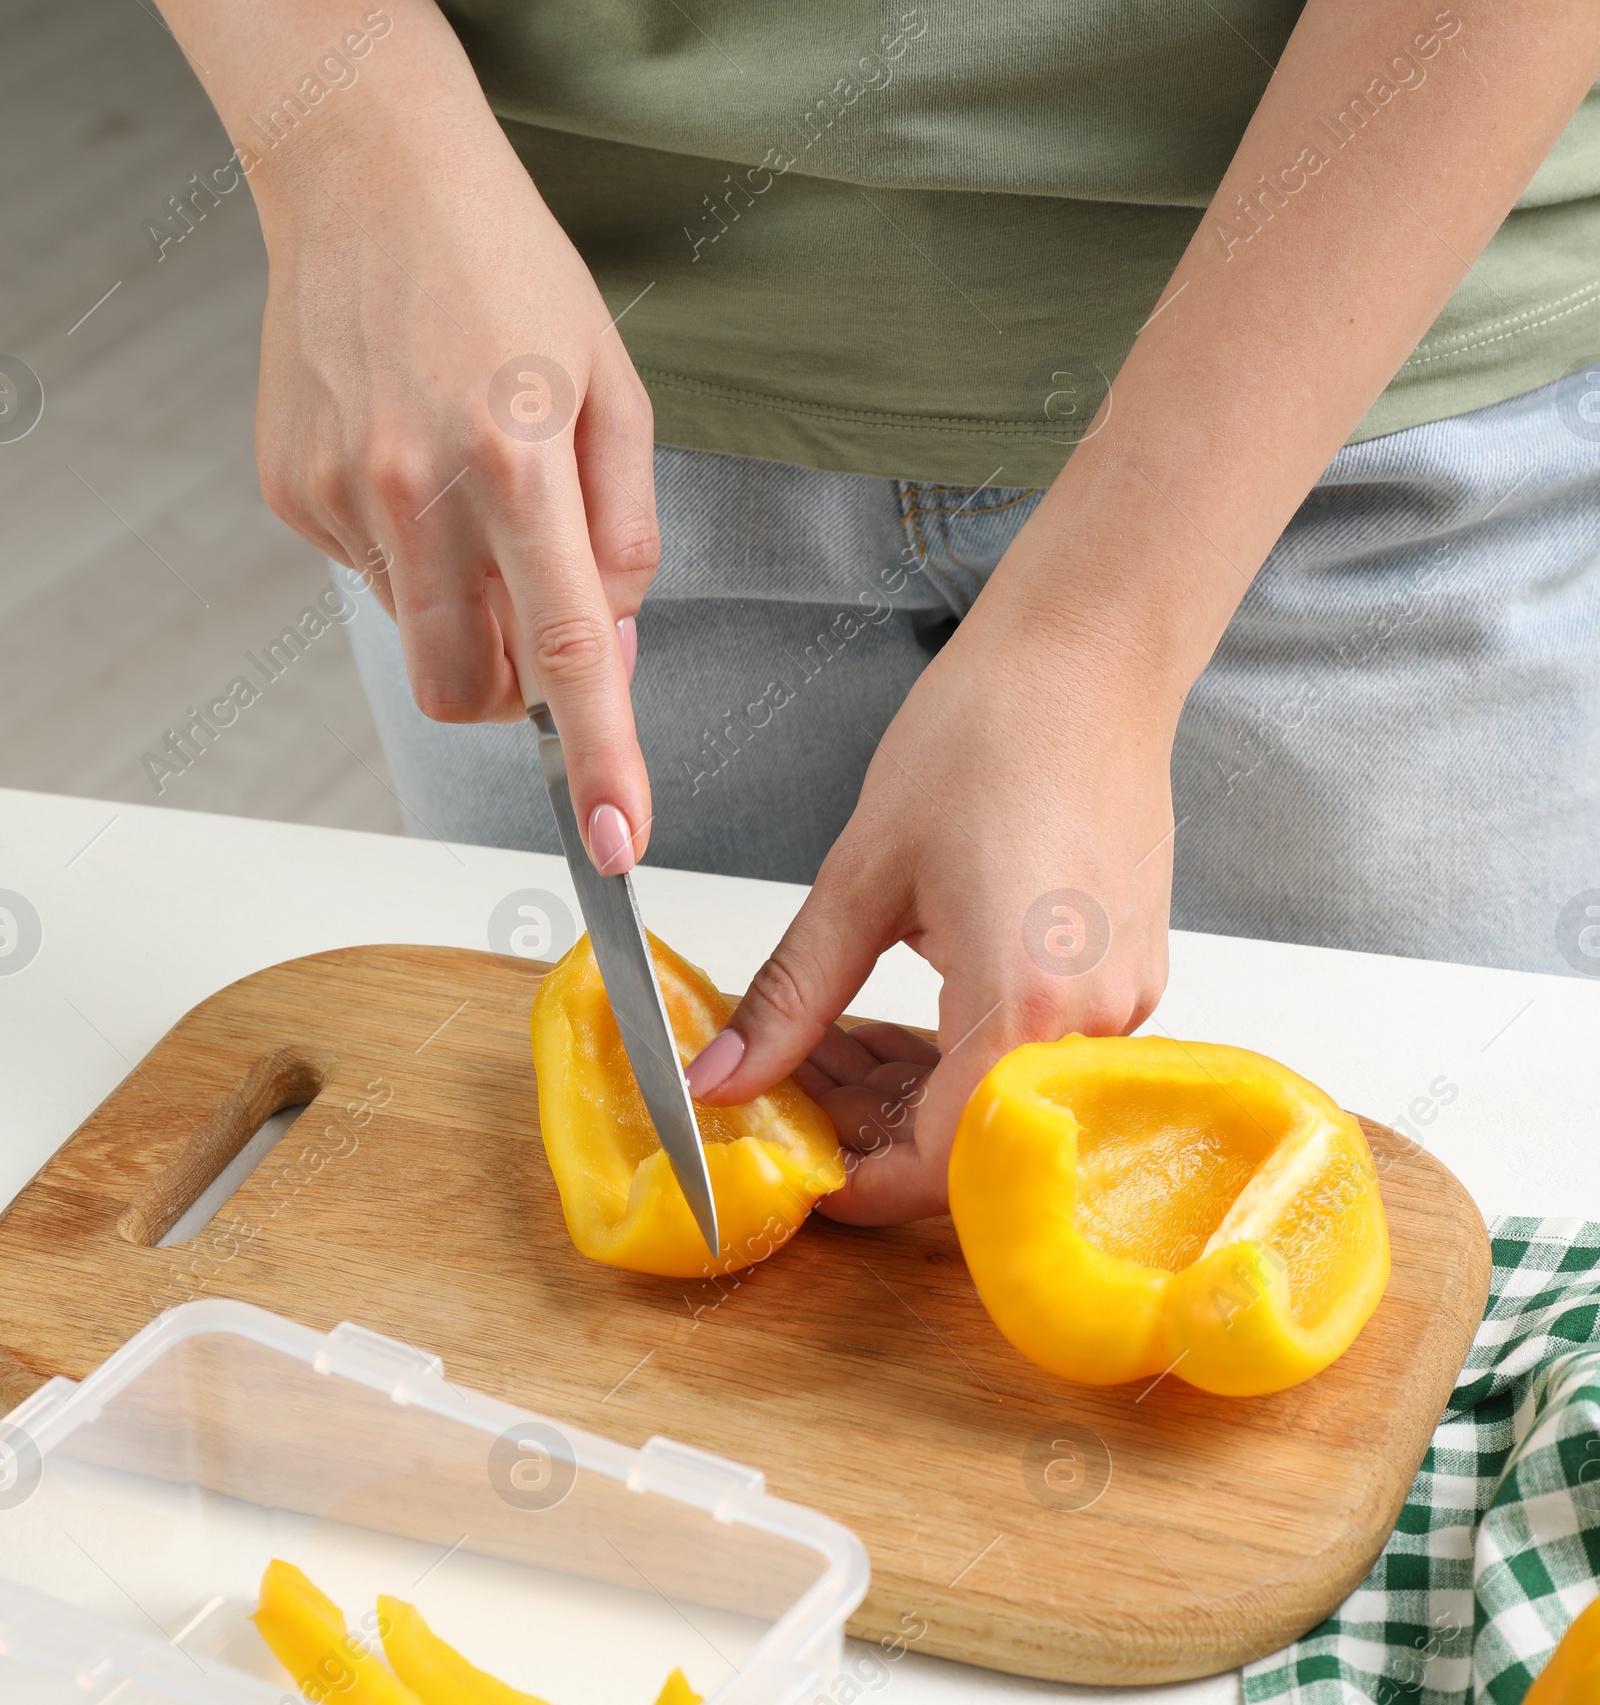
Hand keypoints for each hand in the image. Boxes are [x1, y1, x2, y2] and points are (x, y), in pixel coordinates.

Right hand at [248, 10, 655, 868]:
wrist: (368, 173)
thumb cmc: (507, 269)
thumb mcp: (614, 392)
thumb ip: (625, 539)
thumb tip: (613, 656)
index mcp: (515, 462)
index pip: (567, 654)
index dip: (600, 760)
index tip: (617, 839)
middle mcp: (419, 489)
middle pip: (469, 691)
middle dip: (516, 694)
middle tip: (540, 614)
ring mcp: (344, 496)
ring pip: (421, 642)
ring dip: (464, 612)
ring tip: (472, 494)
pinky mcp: (294, 493)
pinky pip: (371, 581)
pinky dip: (409, 554)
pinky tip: (415, 461)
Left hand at [685, 570, 1177, 1222]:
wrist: (1093, 656)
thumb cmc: (993, 732)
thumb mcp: (862, 876)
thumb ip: (791, 996)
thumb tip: (723, 1078)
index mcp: (1023, 1002)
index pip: (938, 1164)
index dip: (859, 1187)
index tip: (798, 1175)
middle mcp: (1091, 1023)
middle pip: (969, 1145)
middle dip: (868, 1133)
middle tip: (786, 1091)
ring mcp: (1119, 1004)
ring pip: (996, 1104)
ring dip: (905, 1094)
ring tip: (821, 1045)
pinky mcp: (1124, 979)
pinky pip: (1030, 1058)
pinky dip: (954, 1057)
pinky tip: (888, 1021)